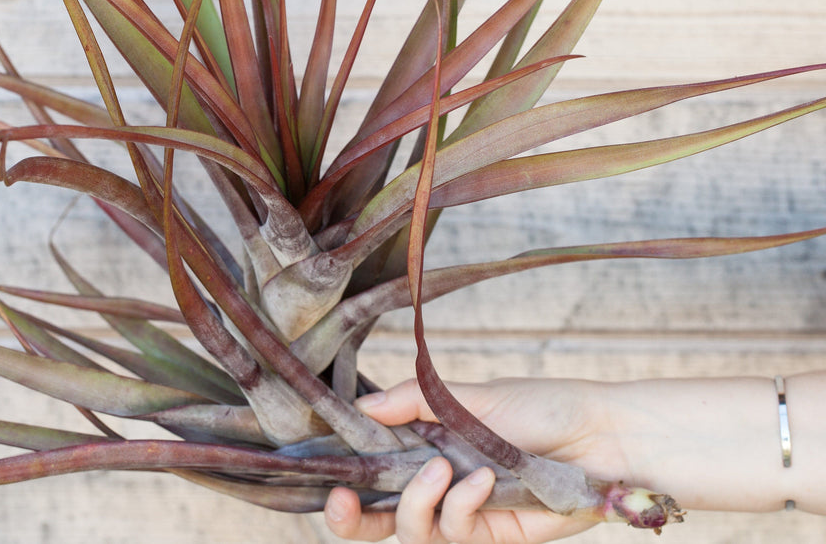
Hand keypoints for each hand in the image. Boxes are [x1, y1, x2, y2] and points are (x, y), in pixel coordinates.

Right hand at [323, 377, 626, 543]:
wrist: (599, 437)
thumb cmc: (540, 407)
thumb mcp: (470, 396)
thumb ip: (414, 402)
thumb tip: (362, 408)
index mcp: (426, 444)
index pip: (371, 468)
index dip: (343, 478)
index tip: (328, 476)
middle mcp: (437, 483)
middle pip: (379, 517)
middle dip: (352, 520)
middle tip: (342, 505)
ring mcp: (462, 513)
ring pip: (411, 531)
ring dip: (414, 503)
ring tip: (441, 471)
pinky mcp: (489, 536)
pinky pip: (453, 536)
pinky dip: (458, 507)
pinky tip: (480, 481)